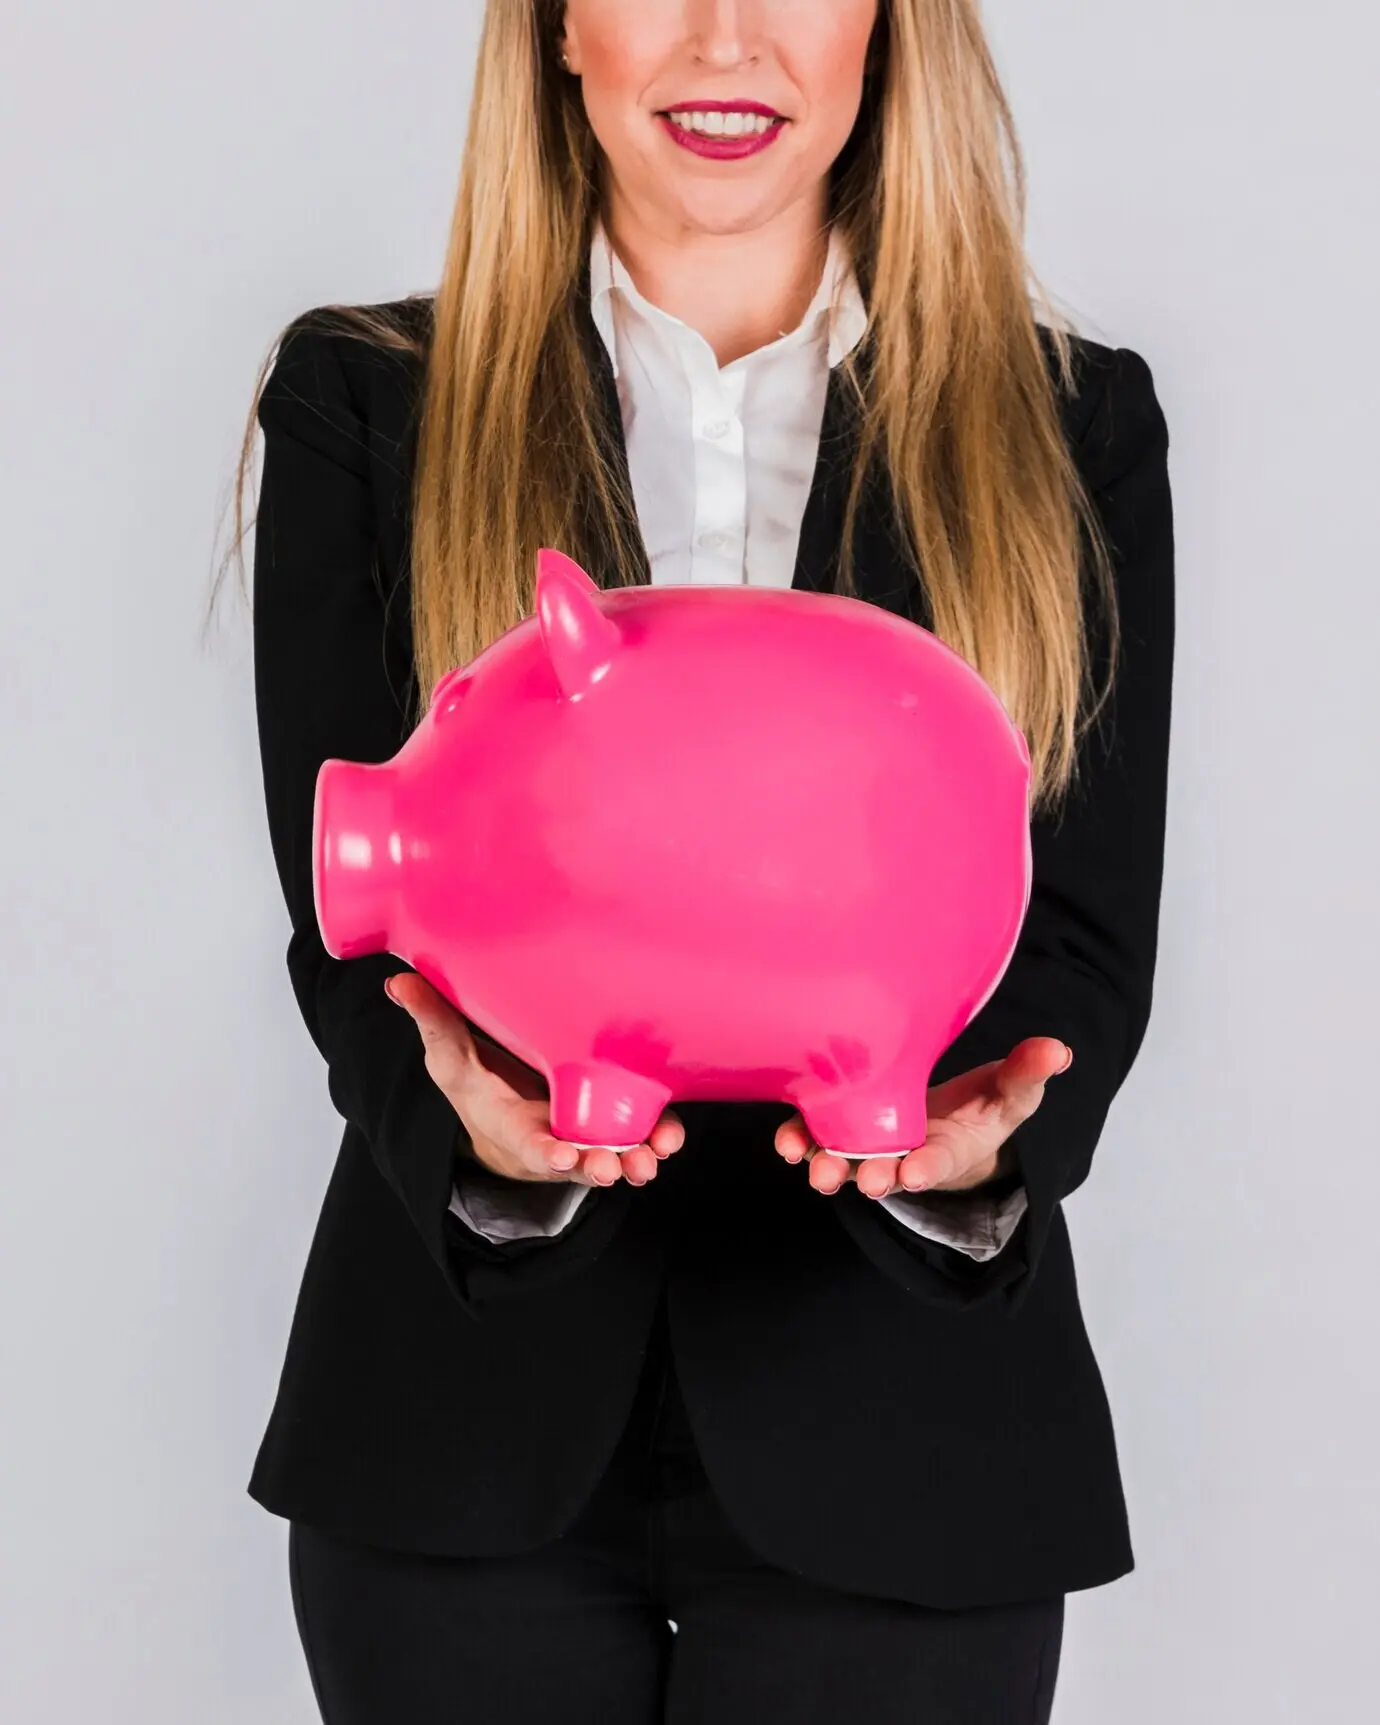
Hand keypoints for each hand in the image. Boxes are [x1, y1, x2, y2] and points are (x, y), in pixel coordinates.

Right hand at [384, 973, 684, 1187]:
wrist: (512, 1100)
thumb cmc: (479, 1080)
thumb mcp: (450, 1055)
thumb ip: (431, 1021)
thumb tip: (397, 983)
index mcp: (513, 1126)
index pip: (529, 1145)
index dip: (545, 1153)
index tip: (559, 1158)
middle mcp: (556, 1139)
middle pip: (580, 1162)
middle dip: (598, 1166)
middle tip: (613, 1167)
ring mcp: (589, 1134)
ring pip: (618, 1155)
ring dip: (636, 1159)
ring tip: (652, 1158)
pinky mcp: (619, 1120)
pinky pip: (643, 1132)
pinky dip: (659, 1135)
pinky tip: (671, 1132)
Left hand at [773, 1036, 1072, 1199]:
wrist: (945, 1117)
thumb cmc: (981, 1106)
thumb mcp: (1010, 1091)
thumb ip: (1028, 1073)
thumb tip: (1058, 1050)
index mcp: (947, 1149)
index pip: (937, 1162)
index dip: (925, 1168)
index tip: (913, 1174)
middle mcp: (903, 1155)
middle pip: (885, 1172)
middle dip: (874, 1176)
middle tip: (865, 1180)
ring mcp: (868, 1146)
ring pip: (843, 1163)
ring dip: (827, 1166)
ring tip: (814, 1168)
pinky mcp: (839, 1128)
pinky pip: (815, 1137)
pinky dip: (799, 1139)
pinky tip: (785, 1138)